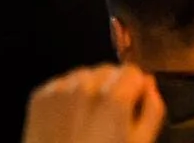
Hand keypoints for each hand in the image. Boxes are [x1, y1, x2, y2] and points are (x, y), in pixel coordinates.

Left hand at [23, 64, 164, 142]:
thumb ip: (152, 112)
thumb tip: (150, 87)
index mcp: (114, 98)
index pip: (133, 71)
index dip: (136, 89)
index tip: (133, 104)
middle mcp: (86, 86)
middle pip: (108, 70)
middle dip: (113, 88)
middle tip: (109, 119)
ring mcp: (60, 90)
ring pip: (84, 76)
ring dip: (90, 90)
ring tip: (88, 123)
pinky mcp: (40, 97)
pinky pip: (62, 85)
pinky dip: (68, 97)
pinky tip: (70, 123)